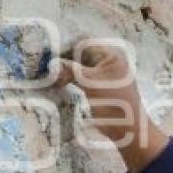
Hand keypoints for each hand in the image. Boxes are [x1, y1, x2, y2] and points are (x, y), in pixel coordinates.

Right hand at [53, 40, 168, 172]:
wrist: (127, 129)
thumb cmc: (114, 103)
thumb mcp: (91, 84)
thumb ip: (71, 71)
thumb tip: (52, 64)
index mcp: (111, 56)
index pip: (85, 43)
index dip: (67, 47)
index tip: (49, 54)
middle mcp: (108, 62)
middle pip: (82, 54)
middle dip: (65, 58)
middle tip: (45, 64)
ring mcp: (104, 75)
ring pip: (80, 67)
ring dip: (66, 69)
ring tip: (48, 73)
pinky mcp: (99, 87)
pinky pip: (82, 78)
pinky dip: (71, 78)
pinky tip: (58, 82)